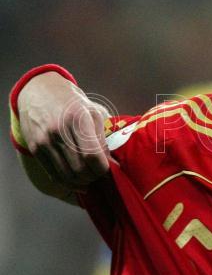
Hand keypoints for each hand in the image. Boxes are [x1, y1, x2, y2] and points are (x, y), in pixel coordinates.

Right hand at [18, 72, 109, 189]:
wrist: (40, 91)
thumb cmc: (73, 103)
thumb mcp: (93, 112)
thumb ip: (103, 137)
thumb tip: (112, 163)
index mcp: (77, 119)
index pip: (92, 156)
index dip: (103, 168)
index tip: (109, 168)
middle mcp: (58, 131)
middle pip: (80, 169)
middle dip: (94, 177)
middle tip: (101, 175)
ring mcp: (44, 141)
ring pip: (67, 176)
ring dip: (82, 182)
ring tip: (91, 178)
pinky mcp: (35, 149)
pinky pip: (54, 175)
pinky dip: (68, 183)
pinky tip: (79, 183)